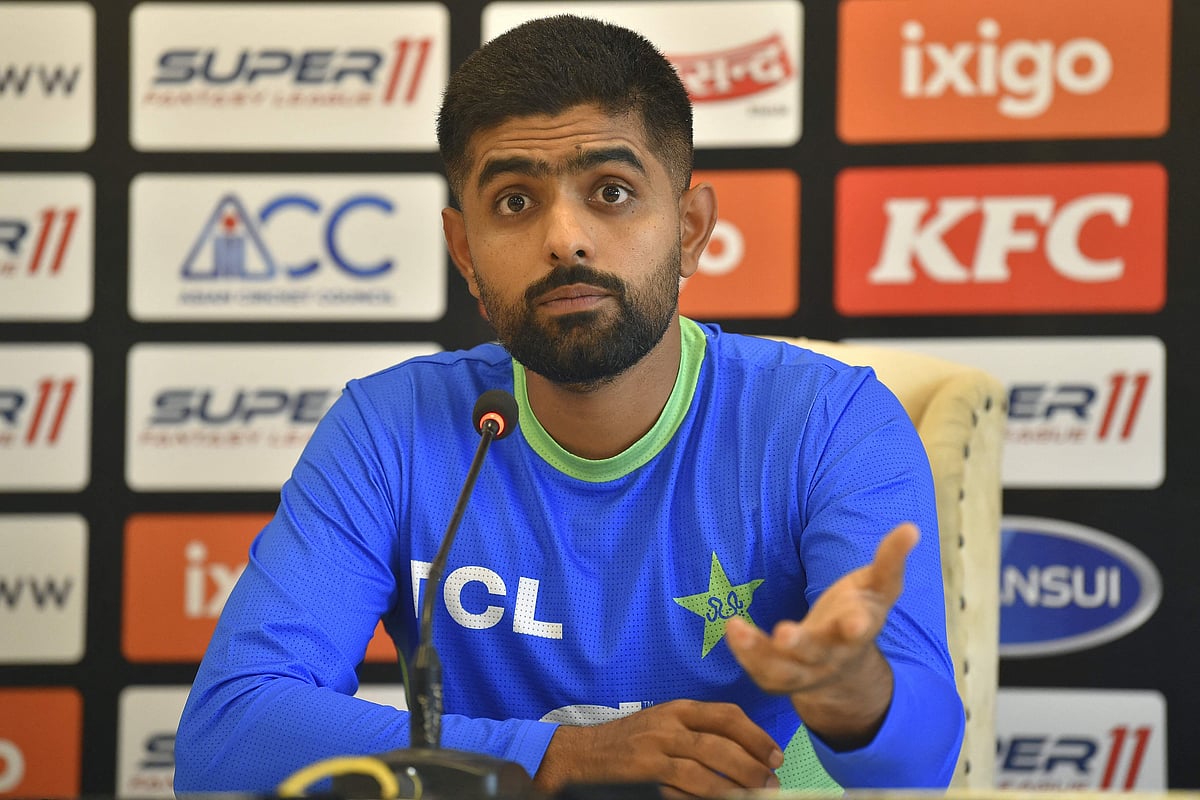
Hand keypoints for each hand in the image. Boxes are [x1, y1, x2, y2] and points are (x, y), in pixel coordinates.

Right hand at [533, 699, 783, 797]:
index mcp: (678, 708)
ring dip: (735, 788)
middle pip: (721, 744)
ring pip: (706, 771)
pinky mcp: (645, 775)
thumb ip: (698, 730)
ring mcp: (655, 751)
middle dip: (752, 766)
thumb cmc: (631, 740)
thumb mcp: (664, 723)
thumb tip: (744, 750)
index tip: (775, 755)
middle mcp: (668, 726)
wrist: (583, 753)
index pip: (726, 715)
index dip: (756, 736)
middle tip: (771, 782)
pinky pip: (683, 791)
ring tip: (755, 797)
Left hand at [724, 522, 918, 747]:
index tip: (855, 621)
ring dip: (759, 650)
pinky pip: (759, 668)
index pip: (859, 630)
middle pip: (815, 652)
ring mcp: (803, 668)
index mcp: (857, 632)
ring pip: (781, 666)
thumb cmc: (859, 614)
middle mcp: (830, 654)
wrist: (845, 670)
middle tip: (784, 633)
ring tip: (738, 629)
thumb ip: (891, 561)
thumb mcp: (879, 588)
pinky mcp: (780, 675)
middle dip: (801, 643)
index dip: (857, 625)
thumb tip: (911, 528)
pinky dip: (744, 651)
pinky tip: (732, 628)